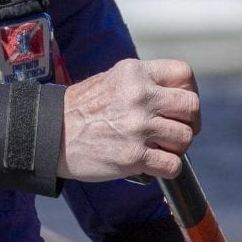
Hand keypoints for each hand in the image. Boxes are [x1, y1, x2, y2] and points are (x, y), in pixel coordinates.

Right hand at [58, 58, 199, 182]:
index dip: (189, 91)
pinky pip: (173, 165)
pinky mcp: (133, 156)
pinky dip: (168, 168)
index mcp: (135, 73)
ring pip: (185, 138)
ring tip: (159, 148)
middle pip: (191, 107)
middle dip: (190, 122)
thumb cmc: (81, 109)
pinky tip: (153, 164)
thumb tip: (176, 97)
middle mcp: (140, 96)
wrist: (50, 134)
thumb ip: (144, 83)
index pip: (184, 75)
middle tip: (177, 131)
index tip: (179, 106)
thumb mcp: (112, 79)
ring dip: (177, 147)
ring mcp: (138, 127)